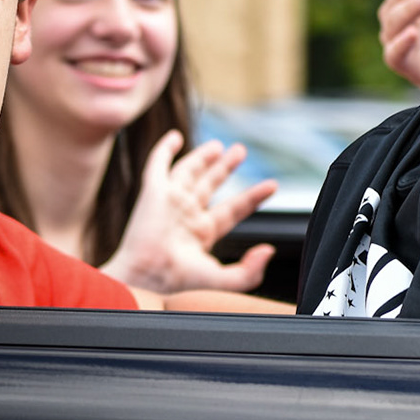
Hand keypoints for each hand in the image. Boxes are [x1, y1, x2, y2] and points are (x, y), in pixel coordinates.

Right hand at [100, 131, 278, 293]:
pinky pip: (158, 165)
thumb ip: (249, 271)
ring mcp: (170, 202)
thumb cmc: (178, 283)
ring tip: (218, 145)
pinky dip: (164, 149)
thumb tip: (269, 251)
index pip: (234, 209)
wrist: (147, 278)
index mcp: (203, 234)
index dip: (253, 197)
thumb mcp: (222, 280)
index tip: (272, 185)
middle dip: (225, 168)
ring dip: (203, 156)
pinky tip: (174, 137)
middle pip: (211, 185)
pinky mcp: (153, 192)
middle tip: (240, 151)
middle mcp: (187, 215)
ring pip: (190, 172)